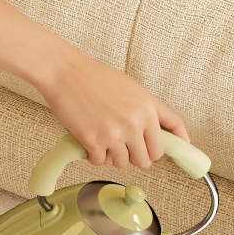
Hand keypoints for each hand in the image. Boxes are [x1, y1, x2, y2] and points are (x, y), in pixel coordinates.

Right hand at [38, 44, 189, 168]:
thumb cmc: (94, 77)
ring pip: (123, 163)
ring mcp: (115, 133)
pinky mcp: (94, 141)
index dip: (168, 151)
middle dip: (136, 156)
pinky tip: (90, 141)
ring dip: (113, 156)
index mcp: (148, 108)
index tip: (170, 157)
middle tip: (124, 146)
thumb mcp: (132, 89)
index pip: (169, 140)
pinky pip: (100, 162)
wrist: (63, 71)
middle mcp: (135, 122)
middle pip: (147, 160)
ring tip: (103, 138)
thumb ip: (149, 112)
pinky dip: (94, 156)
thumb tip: (164, 136)